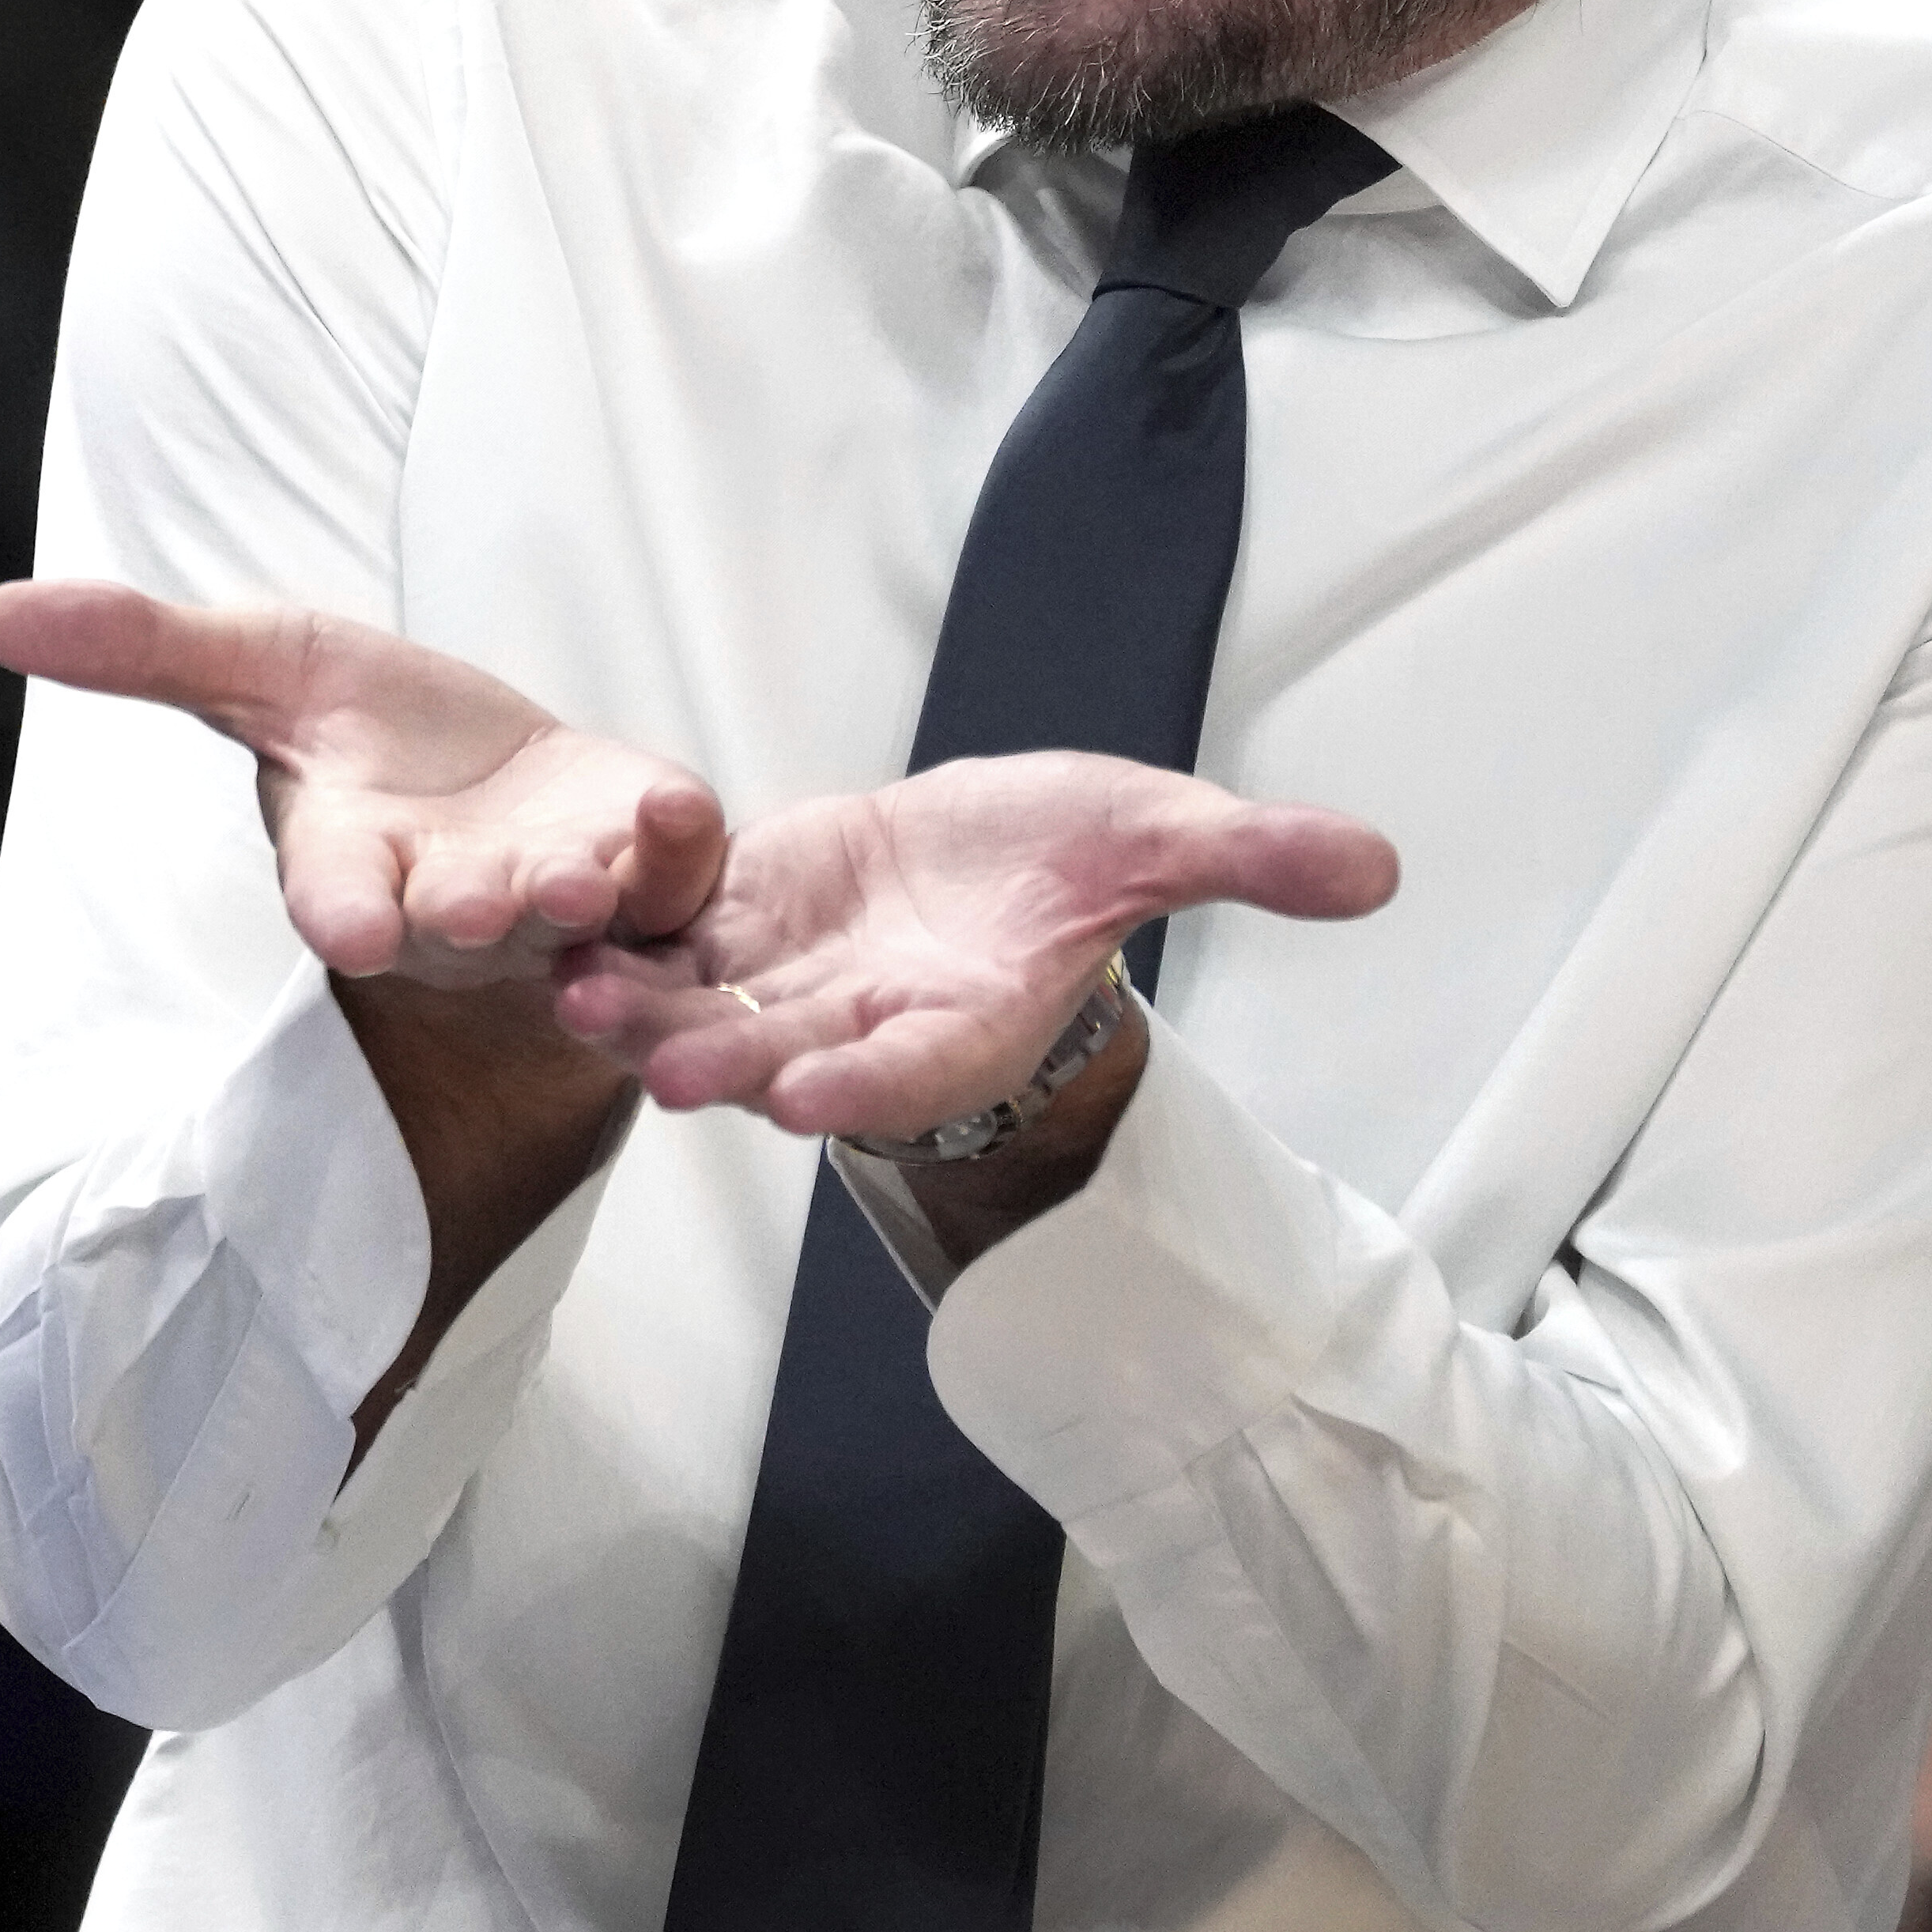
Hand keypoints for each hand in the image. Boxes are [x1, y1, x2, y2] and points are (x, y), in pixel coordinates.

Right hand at [0, 579, 727, 991]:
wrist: (508, 781)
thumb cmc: (377, 732)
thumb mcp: (261, 669)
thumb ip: (147, 650)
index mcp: (358, 863)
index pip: (339, 895)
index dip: (346, 910)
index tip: (351, 929)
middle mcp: (459, 899)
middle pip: (461, 916)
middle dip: (473, 909)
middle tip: (485, 903)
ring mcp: (563, 896)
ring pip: (573, 915)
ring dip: (579, 898)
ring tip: (581, 879)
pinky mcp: (655, 869)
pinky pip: (676, 874)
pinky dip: (680, 847)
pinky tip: (680, 807)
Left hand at [551, 752, 1393, 1141]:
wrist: (989, 851)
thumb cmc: (1072, 862)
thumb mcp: (1158, 837)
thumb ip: (1246, 861)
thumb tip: (1377, 868)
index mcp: (964, 1021)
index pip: (924, 1072)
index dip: (879, 1084)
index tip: (831, 1093)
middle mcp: (864, 1021)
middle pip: (794, 1060)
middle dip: (738, 1067)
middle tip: (680, 1072)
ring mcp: (786, 981)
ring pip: (706, 1012)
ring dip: (646, 1014)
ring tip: (585, 996)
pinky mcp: (729, 924)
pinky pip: (663, 938)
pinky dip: (616, 936)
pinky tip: (554, 920)